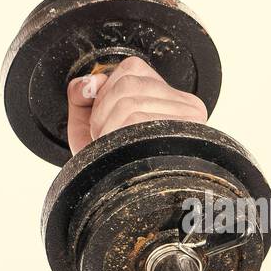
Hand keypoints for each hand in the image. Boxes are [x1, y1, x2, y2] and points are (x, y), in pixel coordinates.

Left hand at [66, 56, 208, 154]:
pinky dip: (114, 135)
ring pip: (129, 102)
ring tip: (112, 148)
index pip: (130, 70)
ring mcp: (190, 120)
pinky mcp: (183, 135)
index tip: (104, 122)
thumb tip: (90, 83)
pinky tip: (119, 153)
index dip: (105, 94)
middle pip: (128, 84)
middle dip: (101, 113)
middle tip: (104, 139)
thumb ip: (81, 94)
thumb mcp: (88, 122)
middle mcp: (186, 103)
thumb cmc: (108, 160)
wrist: (121, 201)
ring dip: (105, 128)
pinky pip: (136, 119)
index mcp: (167, 94)